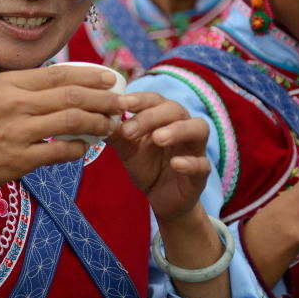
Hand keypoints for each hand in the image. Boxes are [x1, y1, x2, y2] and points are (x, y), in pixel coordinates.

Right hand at [0, 65, 125, 193]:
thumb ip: (26, 87)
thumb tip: (66, 81)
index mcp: (9, 83)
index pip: (60, 74)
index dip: (91, 75)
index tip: (111, 77)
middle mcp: (15, 104)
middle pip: (72, 96)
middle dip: (103, 99)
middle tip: (121, 102)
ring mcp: (17, 133)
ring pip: (71, 122)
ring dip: (97, 123)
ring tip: (110, 125)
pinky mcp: (18, 160)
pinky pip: (59, 152)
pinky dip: (78, 148)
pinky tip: (86, 147)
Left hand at [108, 92, 210, 223]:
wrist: (161, 198)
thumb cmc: (147, 166)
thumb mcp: (128, 149)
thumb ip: (116, 133)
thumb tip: (96, 116)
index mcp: (164, 117)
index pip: (155, 99)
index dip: (140, 99)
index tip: (122, 103)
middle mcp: (183, 126)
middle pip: (175, 109)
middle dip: (152, 116)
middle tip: (130, 130)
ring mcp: (195, 148)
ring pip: (198, 128)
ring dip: (178, 130)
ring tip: (158, 138)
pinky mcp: (202, 172)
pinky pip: (202, 164)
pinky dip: (190, 162)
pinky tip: (175, 164)